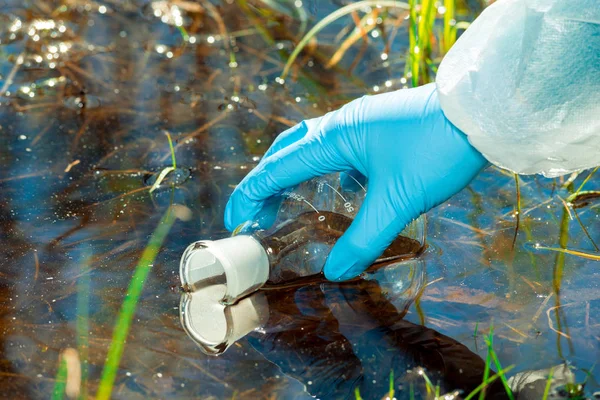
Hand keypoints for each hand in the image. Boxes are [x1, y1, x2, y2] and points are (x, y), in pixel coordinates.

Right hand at [225, 83, 487, 279]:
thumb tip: (336, 273)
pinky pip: (338, 152)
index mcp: (334, 138)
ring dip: (293, 176)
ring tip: (285, 207)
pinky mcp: (376, 130)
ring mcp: (359, 125)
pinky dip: (326, 173)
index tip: (236, 223)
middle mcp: (340, 126)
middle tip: (256, 216)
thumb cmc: (437, 150)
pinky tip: (339, 193)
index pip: (278, 168)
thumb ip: (364, 239)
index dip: (252, 196)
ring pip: (310, 149)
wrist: (479, 114)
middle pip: (286, 153)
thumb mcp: (398, 201)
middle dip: (266, 184)